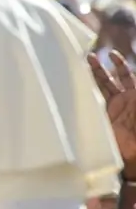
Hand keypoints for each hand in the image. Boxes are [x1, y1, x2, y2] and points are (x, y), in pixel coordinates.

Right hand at [88, 51, 135, 178]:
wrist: (132, 154)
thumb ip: (133, 95)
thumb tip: (133, 84)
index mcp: (135, 96)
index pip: (127, 77)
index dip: (120, 65)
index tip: (112, 55)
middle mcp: (124, 100)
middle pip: (113, 79)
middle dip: (102, 67)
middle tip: (91, 56)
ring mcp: (112, 108)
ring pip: (101, 86)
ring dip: (93, 74)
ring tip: (84, 61)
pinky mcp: (101, 115)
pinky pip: (92, 99)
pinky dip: (86, 89)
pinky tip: (79, 81)